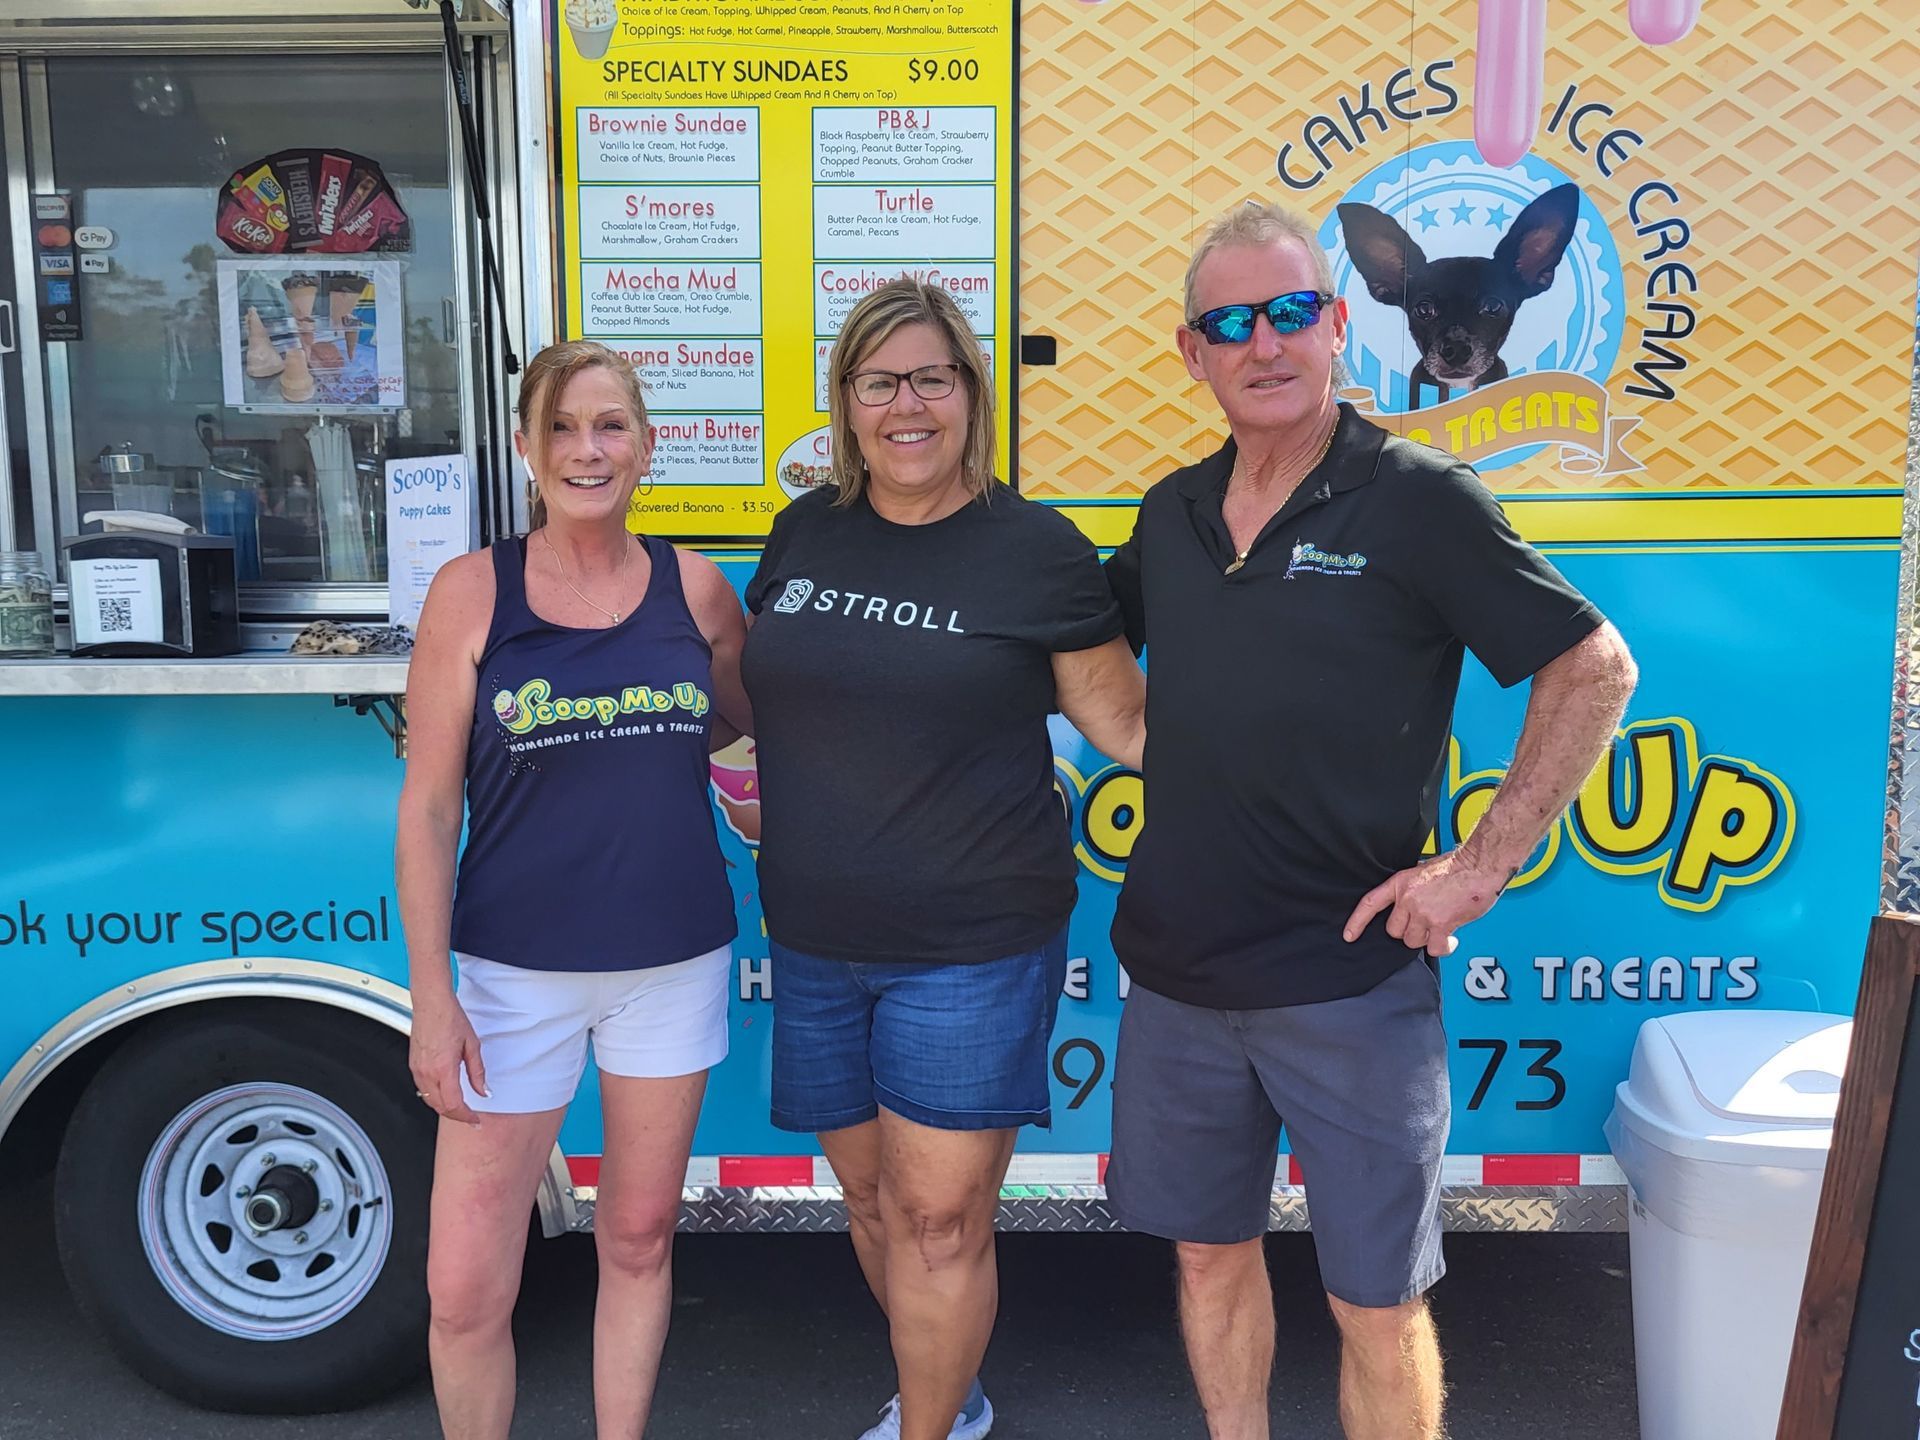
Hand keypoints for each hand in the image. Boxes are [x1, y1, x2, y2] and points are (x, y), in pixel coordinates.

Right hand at [409, 992, 486, 1125]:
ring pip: (430, 1101)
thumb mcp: (472, 1045)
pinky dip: (435, 1098)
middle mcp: (427, 1072)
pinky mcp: (412, 1066)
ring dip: (445, 1108)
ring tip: (461, 1109)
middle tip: (471, 1118)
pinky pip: (423, 1090)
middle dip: (457, 1116)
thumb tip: (483, 1091)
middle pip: (441, 1107)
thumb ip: (477, 1072)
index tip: (475, 1120)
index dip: (466, 1117)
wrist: (431, 1003)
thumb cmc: (450, 1018)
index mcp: (443, 1068)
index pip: (454, 1105)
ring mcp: (417, 1070)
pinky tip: (445, 1095)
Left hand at [1342, 849, 1509, 957]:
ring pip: (1413, 941)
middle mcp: (1408, 899)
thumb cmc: (1456, 867)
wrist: (1478, 867)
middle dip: (1408, 930)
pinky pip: (1434, 949)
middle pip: (1394, 930)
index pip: (1371, 904)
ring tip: (1440, 927)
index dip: (1358, 921)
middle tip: (1425, 923)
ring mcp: (1423, 913)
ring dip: (1426, 938)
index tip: (1350, 935)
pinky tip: (1450, 940)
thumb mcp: (1422, 872)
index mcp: (1401, 883)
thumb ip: (1411, 890)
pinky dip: (1443, 948)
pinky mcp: (1440, 925)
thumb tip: (1409, 906)